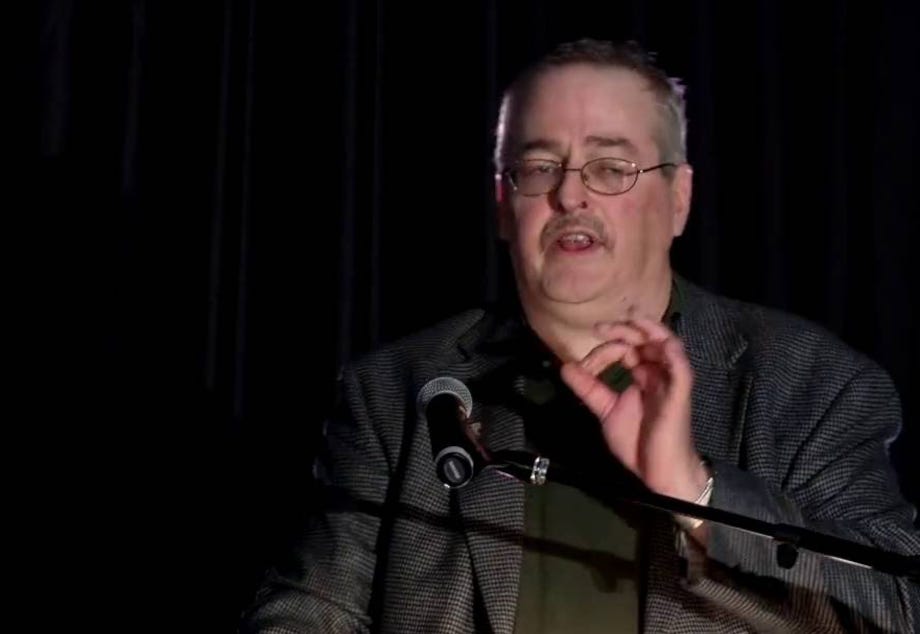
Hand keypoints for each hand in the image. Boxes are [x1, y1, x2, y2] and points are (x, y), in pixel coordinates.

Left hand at [559, 318, 708, 502]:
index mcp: (644, 376)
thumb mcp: (607, 411)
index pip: (627, 350)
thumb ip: (589, 389)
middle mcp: (658, 374)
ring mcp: (671, 383)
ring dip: (650, 330)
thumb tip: (565, 367)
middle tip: (599, 328)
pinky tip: (660, 344)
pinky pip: (682, 369)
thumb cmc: (639, 444)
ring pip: (668, 345)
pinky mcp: (680, 395)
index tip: (583, 365)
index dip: (604, 351)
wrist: (659, 474)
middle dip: (624, 330)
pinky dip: (672, 353)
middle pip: (646, 341)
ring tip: (631, 320)